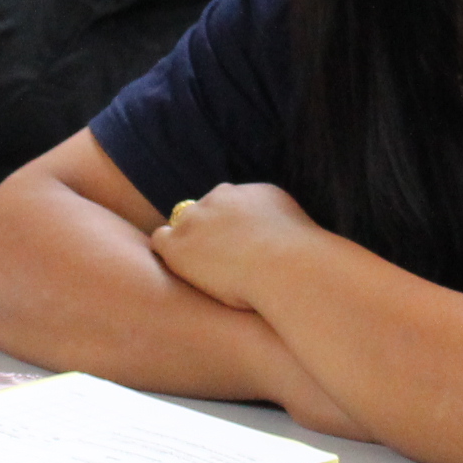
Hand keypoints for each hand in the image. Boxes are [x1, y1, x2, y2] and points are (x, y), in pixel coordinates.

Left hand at [147, 182, 323, 314]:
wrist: (287, 268)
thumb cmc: (301, 262)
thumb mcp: (301, 231)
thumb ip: (282, 229)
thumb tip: (280, 242)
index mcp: (252, 193)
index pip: (230, 204)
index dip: (229, 227)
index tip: (237, 248)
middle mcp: (222, 197)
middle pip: (204, 209)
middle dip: (208, 231)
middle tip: (217, 261)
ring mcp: (197, 217)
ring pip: (181, 223)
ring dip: (188, 241)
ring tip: (197, 268)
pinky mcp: (178, 243)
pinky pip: (161, 238)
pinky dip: (167, 251)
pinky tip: (178, 270)